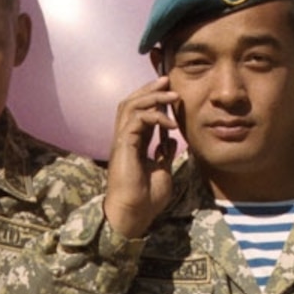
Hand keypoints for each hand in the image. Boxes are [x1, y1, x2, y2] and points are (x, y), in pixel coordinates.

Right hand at [102, 80, 182, 239]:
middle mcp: (125, 138)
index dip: (152, 98)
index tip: (169, 90)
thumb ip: (164, 154)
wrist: (134, 214)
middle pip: (131, 102)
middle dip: (149, 89)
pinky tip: (170, 124)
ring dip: (152, 97)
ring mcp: (122, 140)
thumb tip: (171, 139)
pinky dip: (154, 116)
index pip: (140, 112)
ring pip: (130, 106)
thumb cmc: (146, 198)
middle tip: (167, 80)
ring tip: (172, 95)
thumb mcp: (161, 171)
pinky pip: (136, 120)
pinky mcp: (123, 145)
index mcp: (133, 143)